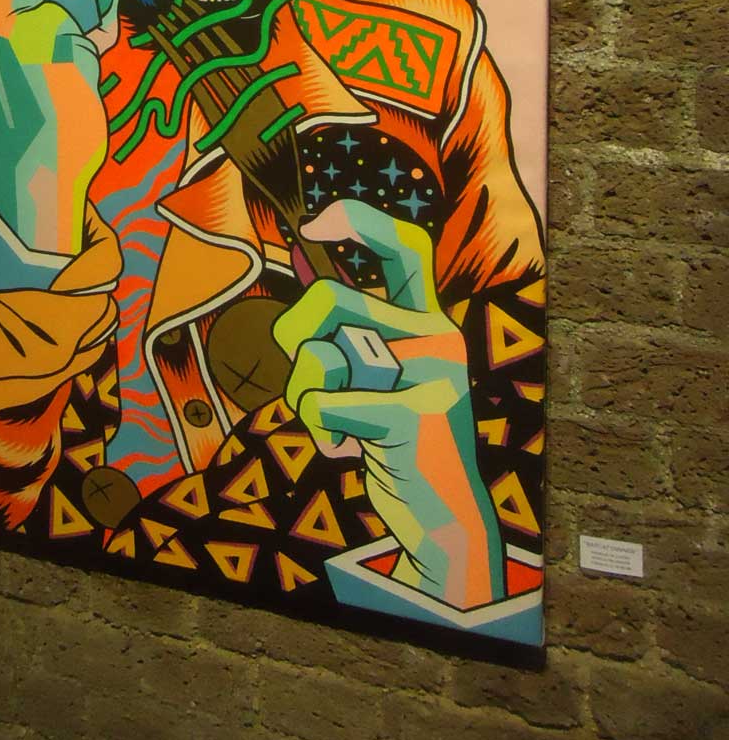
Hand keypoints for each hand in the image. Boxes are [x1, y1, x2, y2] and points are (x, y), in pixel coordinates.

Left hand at [273, 200, 504, 608]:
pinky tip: (345, 448)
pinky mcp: (414, 417)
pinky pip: (324, 405)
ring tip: (333, 421)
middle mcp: (438, 337)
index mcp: (431, 320)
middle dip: (294, 336)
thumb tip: (306, 267)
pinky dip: (317, 429)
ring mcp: (431, 376)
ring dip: (304, 393)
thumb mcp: (385, 373)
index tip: (311, 227)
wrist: (445, 519)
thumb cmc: (398, 438)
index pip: (405, 246)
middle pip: (330, 299)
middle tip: (305, 374)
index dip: (358, 221)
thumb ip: (357, 328)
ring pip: (320, 356)